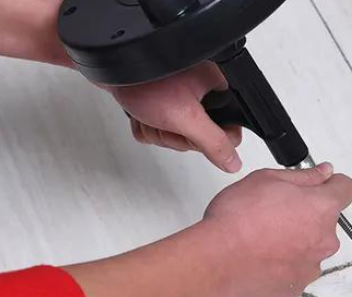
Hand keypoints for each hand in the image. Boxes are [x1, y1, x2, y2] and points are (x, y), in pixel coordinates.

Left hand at [108, 62, 243, 172]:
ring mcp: (180, 96)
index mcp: (217, 88)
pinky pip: (160, 130)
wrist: (109, 69)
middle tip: (165, 118)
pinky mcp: (160, 101)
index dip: (203, 139)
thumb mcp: (186, 118)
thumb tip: (233, 162)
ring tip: (149, 112)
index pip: (227, 133)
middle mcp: (201, 91)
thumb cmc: (144, 81)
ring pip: (176, 135)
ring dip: (158, 130)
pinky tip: (142, 112)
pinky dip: (147, 127)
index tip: (188, 129)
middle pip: (199, 137)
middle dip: (174, 134)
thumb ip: (214, 143)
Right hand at [204, 163, 351, 296]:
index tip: (318, 186)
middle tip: (275, 212)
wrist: (217, 261)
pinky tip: (260, 258)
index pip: (345, 189)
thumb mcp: (267, 179)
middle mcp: (324, 240)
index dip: (331, 185)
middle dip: (306, 216)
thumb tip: (323, 173)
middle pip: (325, 222)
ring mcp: (311, 267)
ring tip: (263, 238)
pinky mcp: (295, 287)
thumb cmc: (238, 219)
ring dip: (295, 242)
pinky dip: (282, 264)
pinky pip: (295, 270)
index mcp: (322, 208)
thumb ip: (304, 176)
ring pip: (310, 248)